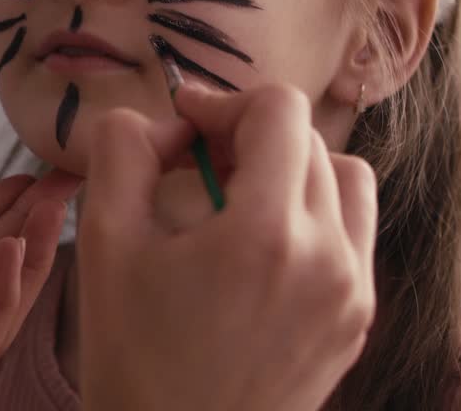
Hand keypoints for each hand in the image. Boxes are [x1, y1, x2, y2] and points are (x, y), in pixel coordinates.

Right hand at [77, 83, 376, 410]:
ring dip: (295, 171)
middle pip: (309, 141)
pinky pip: (352, 237)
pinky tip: (261, 251)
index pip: (280, 110)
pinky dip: (314, 219)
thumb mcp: (103, 242)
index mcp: (266, 233)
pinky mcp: (357, 323)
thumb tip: (164, 121)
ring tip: (239, 202)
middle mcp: (329, 258)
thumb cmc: (133, 358)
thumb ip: (123, 150)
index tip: (186, 129)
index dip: (225, 103)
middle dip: (250, 137)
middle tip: (197, 167)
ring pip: (346, 182)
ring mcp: (353, 294)